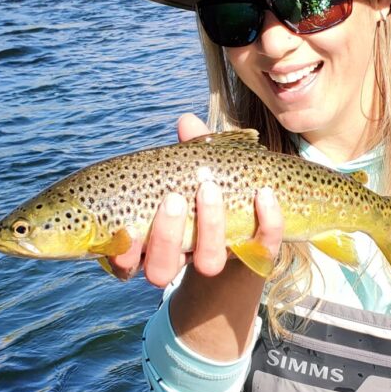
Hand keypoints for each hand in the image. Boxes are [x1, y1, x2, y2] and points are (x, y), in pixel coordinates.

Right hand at [106, 114, 284, 286]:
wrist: (248, 224)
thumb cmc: (207, 192)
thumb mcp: (194, 170)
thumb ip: (189, 150)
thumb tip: (187, 121)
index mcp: (152, 245)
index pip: (127, 263)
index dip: (124, 255)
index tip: (127, 229)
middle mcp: (181, 260)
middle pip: (163, 270)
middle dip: (166, 235)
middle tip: (174, 198)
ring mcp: (218, 260)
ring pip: (209, 263)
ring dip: (209, 226)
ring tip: (209, 188)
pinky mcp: (254, 256)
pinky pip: (261, 249)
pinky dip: (267, 221)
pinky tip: (264, 193)